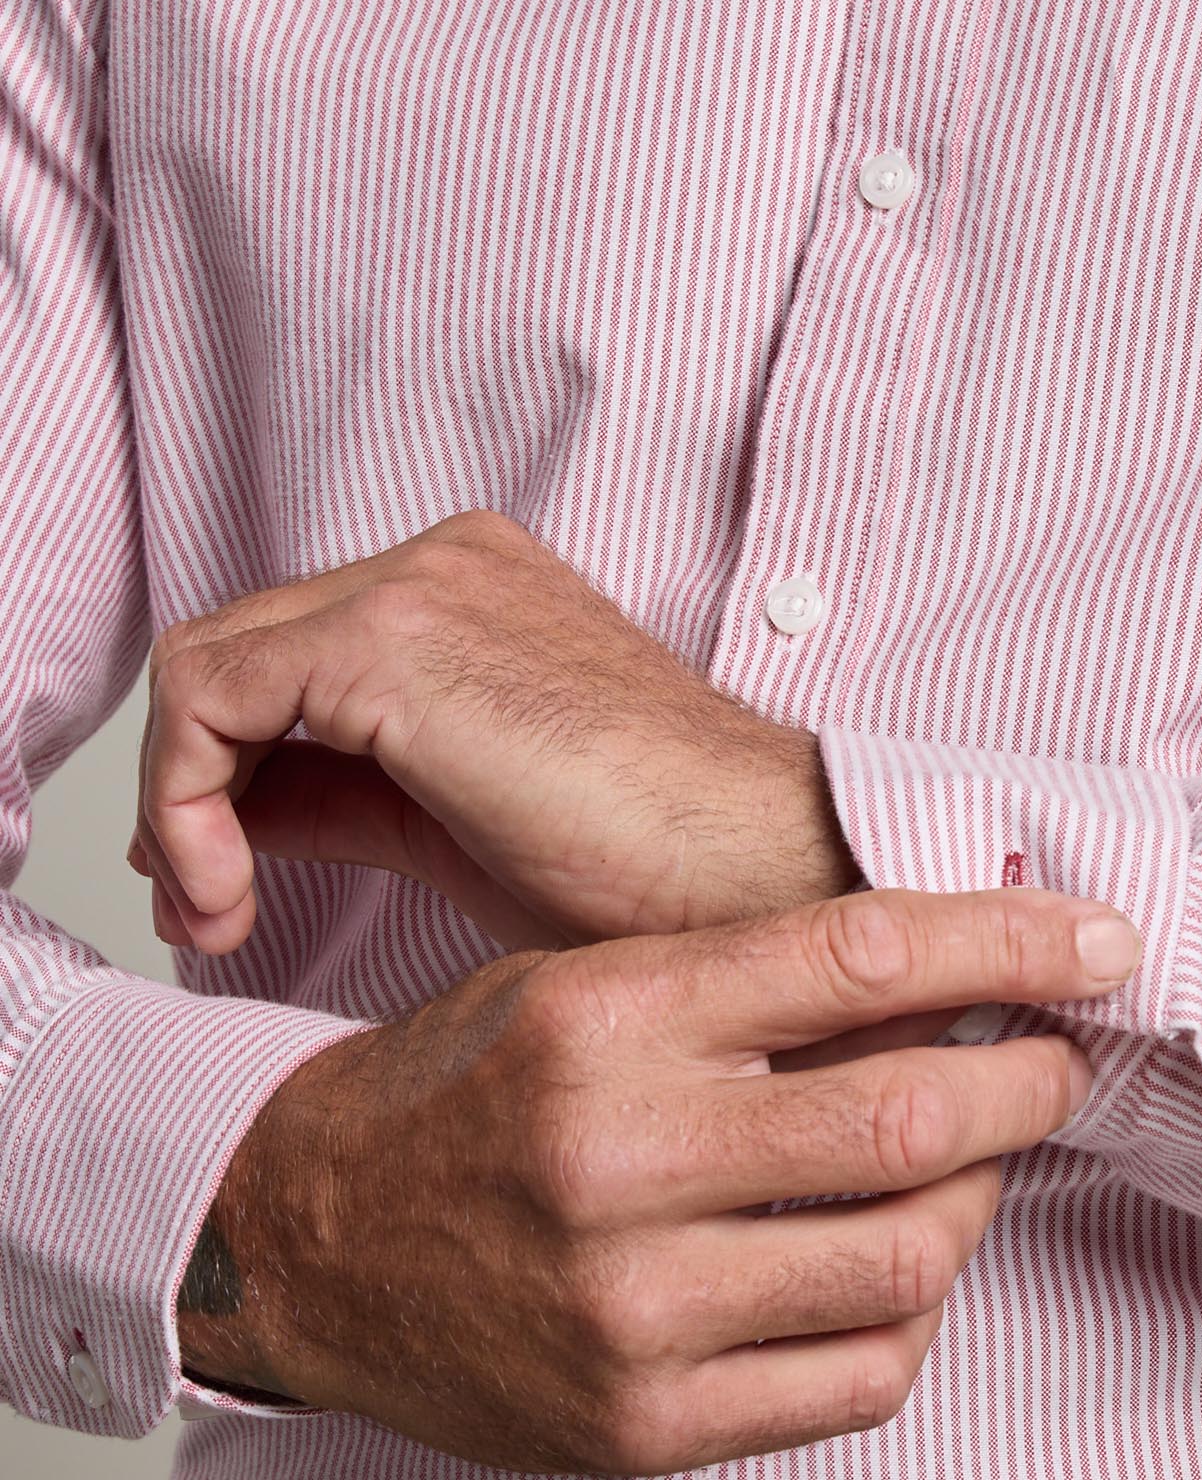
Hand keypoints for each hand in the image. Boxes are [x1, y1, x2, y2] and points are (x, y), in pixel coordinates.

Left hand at [129, 513, 859, 958]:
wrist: (743, 869)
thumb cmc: (649, 867)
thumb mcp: (447, 825)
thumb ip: (334, 792)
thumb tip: (225, 815)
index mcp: (470, 587)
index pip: (284, 656)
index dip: (220, 777)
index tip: (221, 888)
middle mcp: (440, 561)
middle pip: (232, 653)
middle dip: (187, 796)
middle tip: (203, 916)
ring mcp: (415, 586)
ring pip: (201, 671)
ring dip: (179, 811)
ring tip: (218, 918)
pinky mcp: (385, 639)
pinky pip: (205, 701)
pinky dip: (186, 806)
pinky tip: (232, 895)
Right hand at [177, 886, 1139, 1474]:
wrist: (299, 1251)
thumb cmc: (453, 1100)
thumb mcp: (573, 984)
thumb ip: (745, 980)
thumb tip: (951, 963)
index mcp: (603, 1019)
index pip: (859, 955)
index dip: (1011, 940)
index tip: (1095, 940)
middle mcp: (617, 1159)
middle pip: (909, 1117)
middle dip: (1027, 1084)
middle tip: (1051, 1063)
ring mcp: (631, 1308)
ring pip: (908, 1260)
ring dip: (977, 1203)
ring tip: (969, 1167)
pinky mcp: (641, 1425)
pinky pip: (858, 1381)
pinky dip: (915, 1319)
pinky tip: (900, 1270)